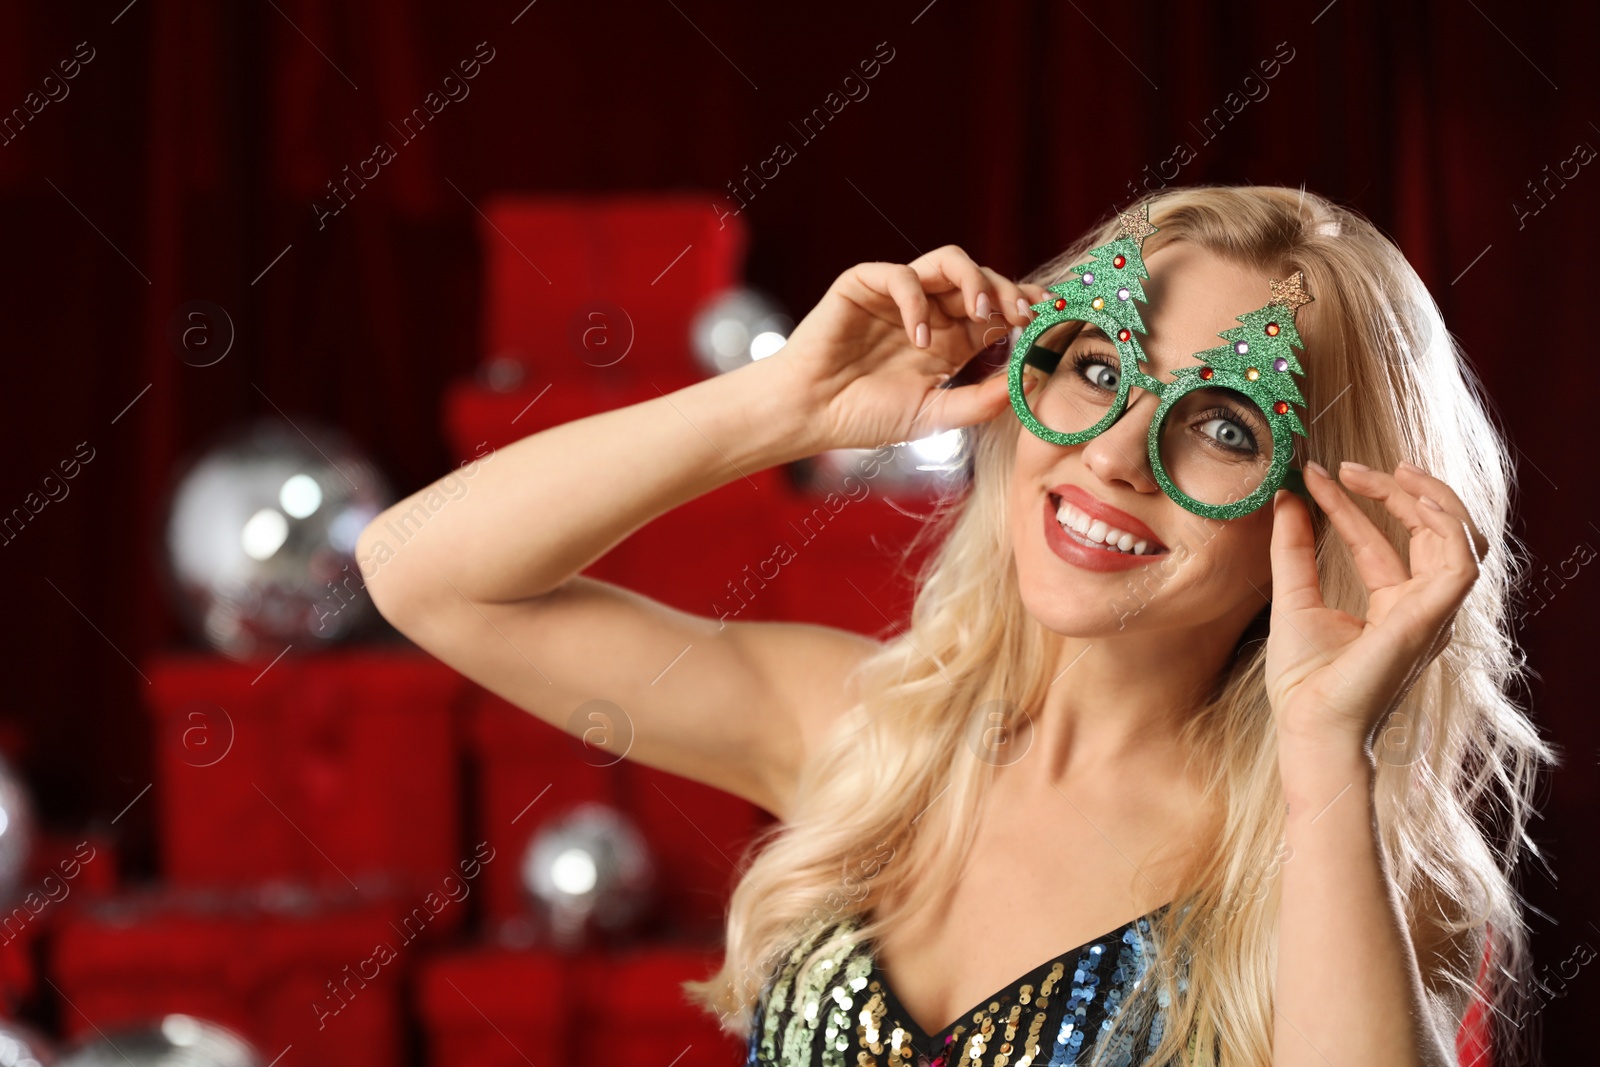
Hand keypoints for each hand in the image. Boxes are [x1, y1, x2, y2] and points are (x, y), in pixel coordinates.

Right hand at [765, 245, 1049, 452]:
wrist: (810, 415)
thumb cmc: (866, 417)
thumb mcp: (936, 414)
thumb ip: (982, 400)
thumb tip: (1030, 381)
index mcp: (951, 339)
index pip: (999, 309)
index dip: (1026, 308)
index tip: (1050, 320)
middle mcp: (930, 310)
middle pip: (982, 279)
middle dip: (1010, 292)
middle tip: (1025, 316)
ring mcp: (899, 295)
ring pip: (949, 261)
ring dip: (975, 281)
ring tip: (983, 314)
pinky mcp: (865, 285)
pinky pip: (902, 275)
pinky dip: (917, 302)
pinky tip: (919, 339)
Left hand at [1264, 461, 1489, 752]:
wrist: (1309, 724)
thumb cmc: (1304, 682)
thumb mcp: (1293, 598)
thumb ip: (1294, 548)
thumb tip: (1286, 498)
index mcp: (1390, 607)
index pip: (1378, 540)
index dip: (1351, 503)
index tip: (1316, 473)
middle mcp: (1419, 607)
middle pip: (1428, 532)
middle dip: (1397, 491)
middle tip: (1349, 466)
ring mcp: (1432, 612)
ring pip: (1457, 538)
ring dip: (1427, 496)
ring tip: (1387, 471)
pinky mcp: (1433, 616)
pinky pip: (1463, 560)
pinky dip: (1445, 522)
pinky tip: (1411, 497)